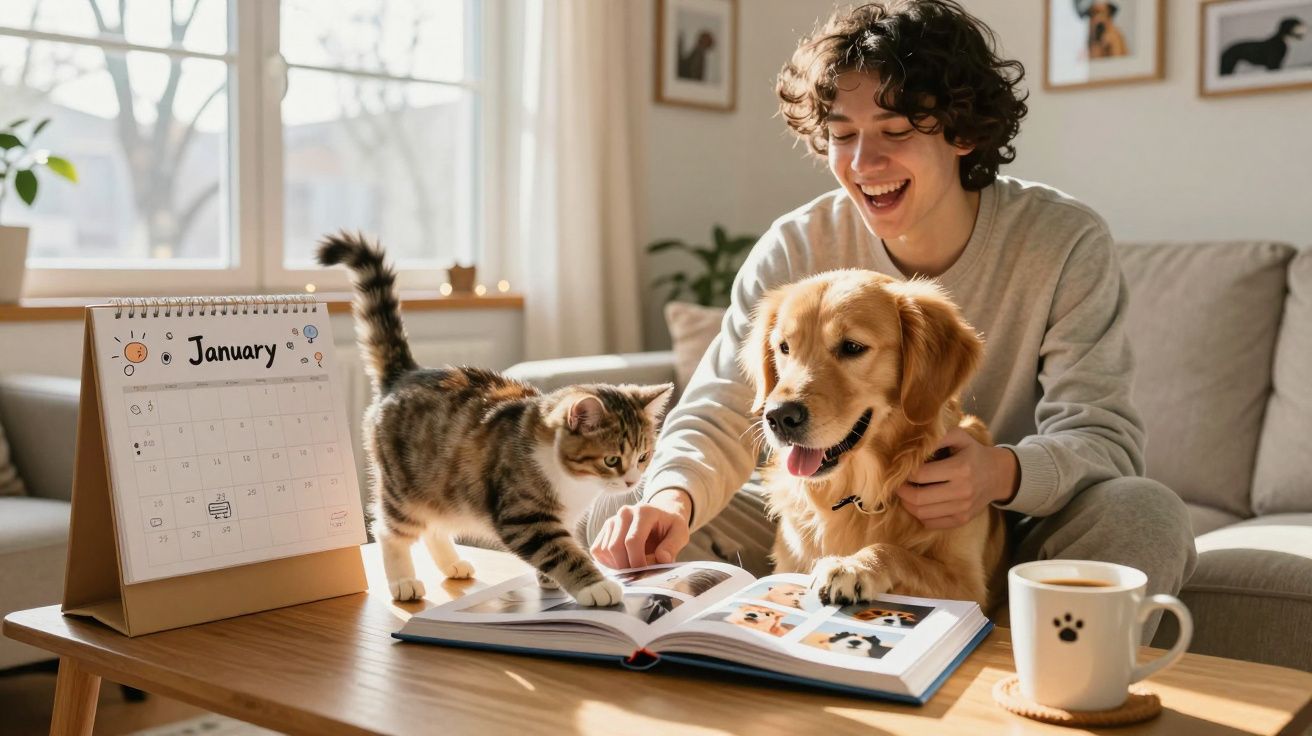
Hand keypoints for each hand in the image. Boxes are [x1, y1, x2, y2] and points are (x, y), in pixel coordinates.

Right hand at [590, 488, 691, 568]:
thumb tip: (662, 559)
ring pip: (605, 550)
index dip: (637, 561)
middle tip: (639, 574)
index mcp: (644, 511)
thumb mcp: (680, 533)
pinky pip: (598, 551)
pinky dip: (608, 562)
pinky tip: (623, 562)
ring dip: (618, 565)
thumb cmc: (670, 525)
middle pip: (615, 547)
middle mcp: (624, 513)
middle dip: (626, 566)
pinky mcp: (604, 530)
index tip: (645, 573)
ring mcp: (612, 520)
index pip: (632, 541)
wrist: (661, 514)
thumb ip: (672, 545)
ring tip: (635, 565)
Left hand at [894, 427, 1018, 529]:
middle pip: (918, 498)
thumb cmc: (973, 453)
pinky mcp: (962, 520)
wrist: (997, 476)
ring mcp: (963, 508)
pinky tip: (920, 503)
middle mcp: (962, 491)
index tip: (900, 469)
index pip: (920, 475)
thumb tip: (914, 443)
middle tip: (897, 484)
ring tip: (907, 493)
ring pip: (922, 513)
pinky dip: (920, 515)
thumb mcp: (959, 437)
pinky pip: (931, 523)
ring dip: (908, 504)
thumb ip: (938, 436)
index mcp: (960, 468)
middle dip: (901, 491)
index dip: (905, 473)